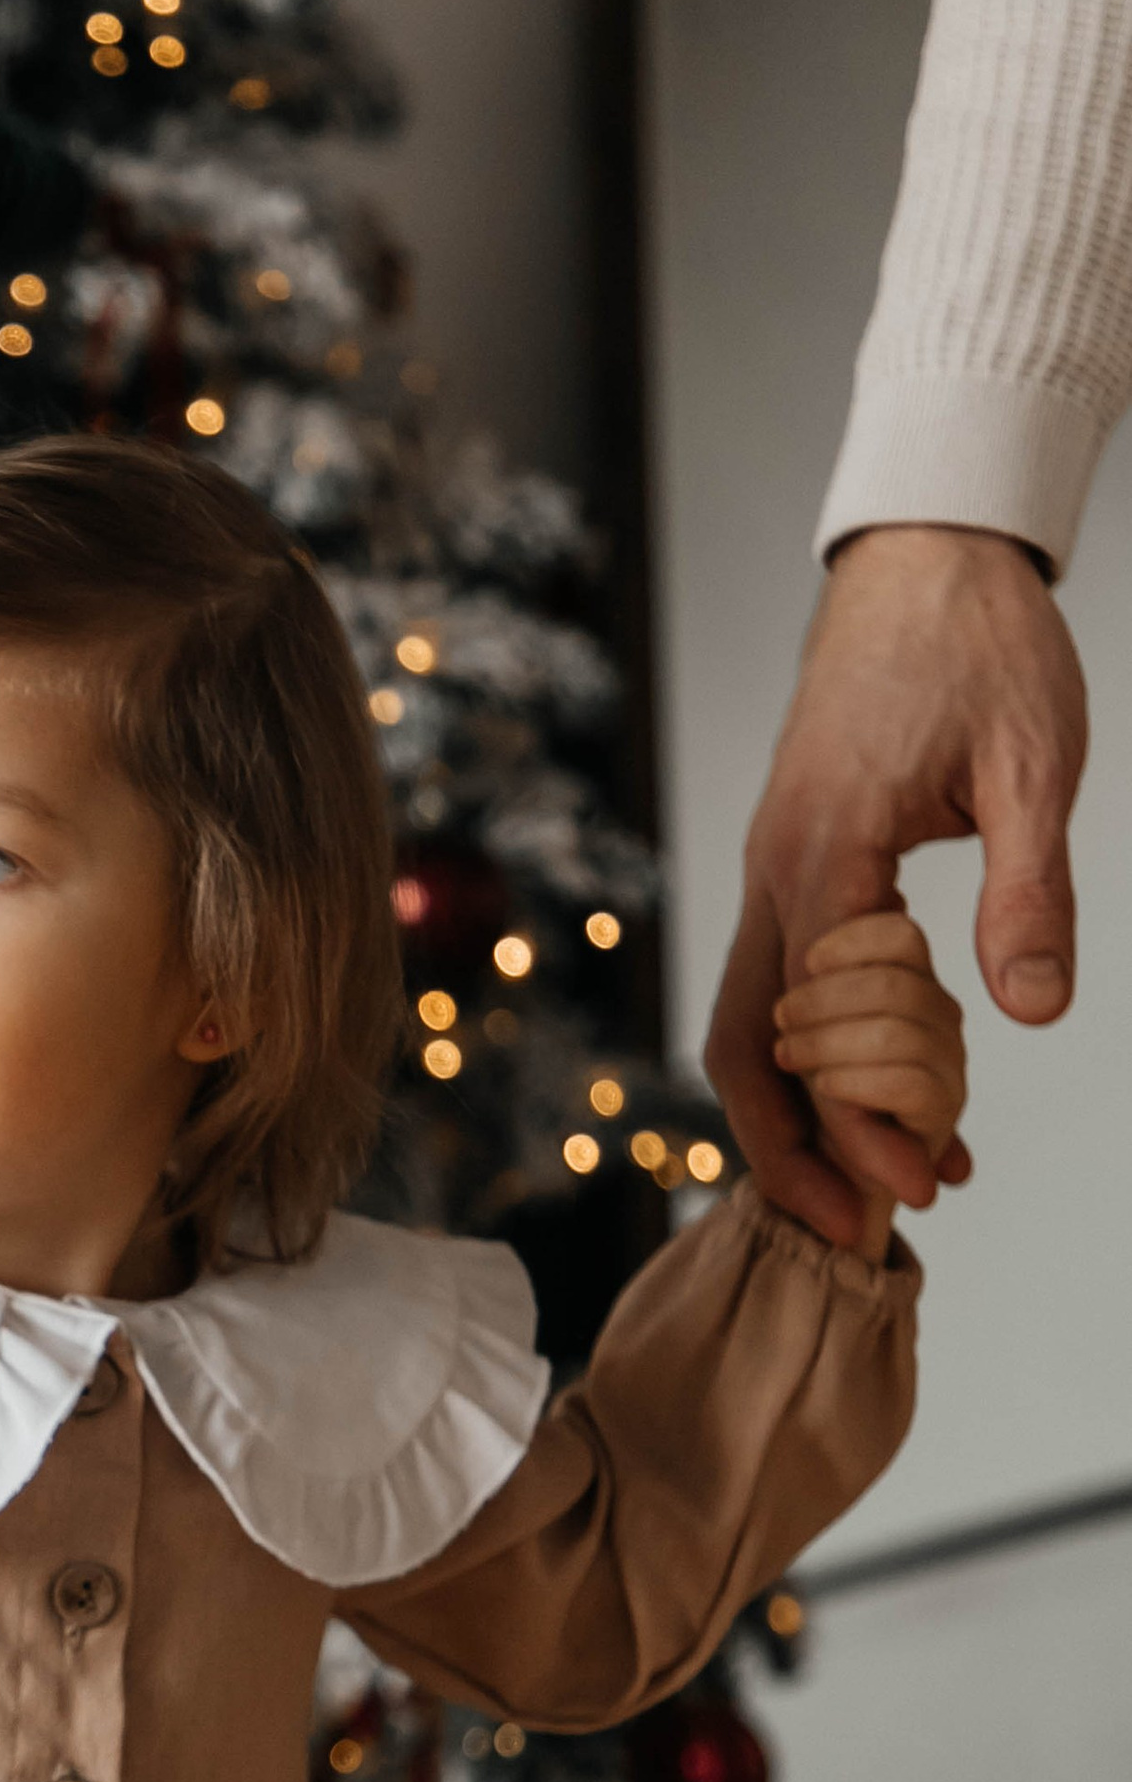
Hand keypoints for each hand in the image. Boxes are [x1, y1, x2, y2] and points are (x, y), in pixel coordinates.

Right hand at [705, 524, 1082, 1247]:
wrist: (924, 553)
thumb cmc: (981, 642)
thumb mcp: (1034, 764)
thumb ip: (1030, 891)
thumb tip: (1036, 1014)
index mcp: (827, 852)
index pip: (823, 1024)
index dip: (867, 1117)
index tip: (926, 1181)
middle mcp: (776, 872)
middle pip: (745, 1048)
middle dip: (794, 1151)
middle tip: (865, 1228)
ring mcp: (772, 868)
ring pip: (749, 1026)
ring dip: (796, 1116)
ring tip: (874, 1184)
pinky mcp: (791, 862)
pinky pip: (779, 984)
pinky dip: (812, 1055)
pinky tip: (882, 1086)